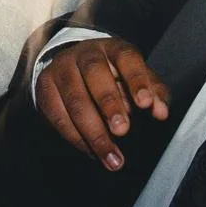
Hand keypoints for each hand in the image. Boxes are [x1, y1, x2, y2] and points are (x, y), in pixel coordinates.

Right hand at [35, 38, 169, 170]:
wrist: (74, 66)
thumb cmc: (113, 75)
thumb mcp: (136, 78)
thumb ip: (153, 92)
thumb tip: (161, 112)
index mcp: (113, 48)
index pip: (126, 58)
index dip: (136, 80)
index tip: (145, 104)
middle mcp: (85, 53)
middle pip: (95, 73)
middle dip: (109, 104)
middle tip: (122, 130)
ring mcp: (62, 67)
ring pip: (75, 98)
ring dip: (93, 132)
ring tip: (111, 158)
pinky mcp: (45, 85)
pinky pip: (57, 114)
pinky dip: (75, 137)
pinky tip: (91, 152)